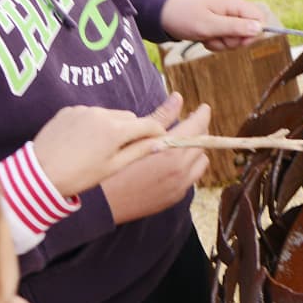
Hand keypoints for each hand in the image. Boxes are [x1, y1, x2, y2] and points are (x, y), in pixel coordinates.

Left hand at [31, 96, 176, 196]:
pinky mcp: (68, 110)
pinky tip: (81, 141)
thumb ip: (139, 151)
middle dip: (131, 130)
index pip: (148, 124)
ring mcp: (83, 110)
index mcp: (116, 129)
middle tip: (123, 149)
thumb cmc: (78, 175)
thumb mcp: (113, 167)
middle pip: (129, 117)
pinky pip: (89, 114)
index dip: (157, 132)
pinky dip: (91, 124)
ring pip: (109, 115)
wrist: (39, 174)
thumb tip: (160, 143)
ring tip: (97, 147)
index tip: (159, 139)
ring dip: (111, 126)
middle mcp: (102, 113)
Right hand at [103, 97, 210, 223]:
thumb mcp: (135, 138)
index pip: (197, 128)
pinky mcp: (174, 198)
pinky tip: (169, 163)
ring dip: (193, 151)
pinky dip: (186, 167)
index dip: (202, 115)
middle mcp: (181, 172)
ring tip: (177, 144)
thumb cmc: (112, 167)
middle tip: (185, 123)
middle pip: (201, 144)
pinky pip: (191, 177)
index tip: (203, 108)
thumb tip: (178, 98)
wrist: (100, 205)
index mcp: (171, 154)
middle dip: (196, 132)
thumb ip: (161, 117)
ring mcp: (179, 187)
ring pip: (200, 162)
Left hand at [161, 0, 264, 51]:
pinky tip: (204, 38)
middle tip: (216, 37)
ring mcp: (225, 18)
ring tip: (206, 37)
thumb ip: (235, 27)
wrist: (162, 16)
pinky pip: (225, 40)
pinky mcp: (218, 26)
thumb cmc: (184, 17)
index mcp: (233, 4)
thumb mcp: (209, 25)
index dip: (253, 32)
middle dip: (234, 41)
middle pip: (249, 31)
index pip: (259, 18)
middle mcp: (232, 10)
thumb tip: (260, 28)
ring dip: (222, 44)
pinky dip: (216, 43)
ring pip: (236, 38)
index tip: (237, 40)